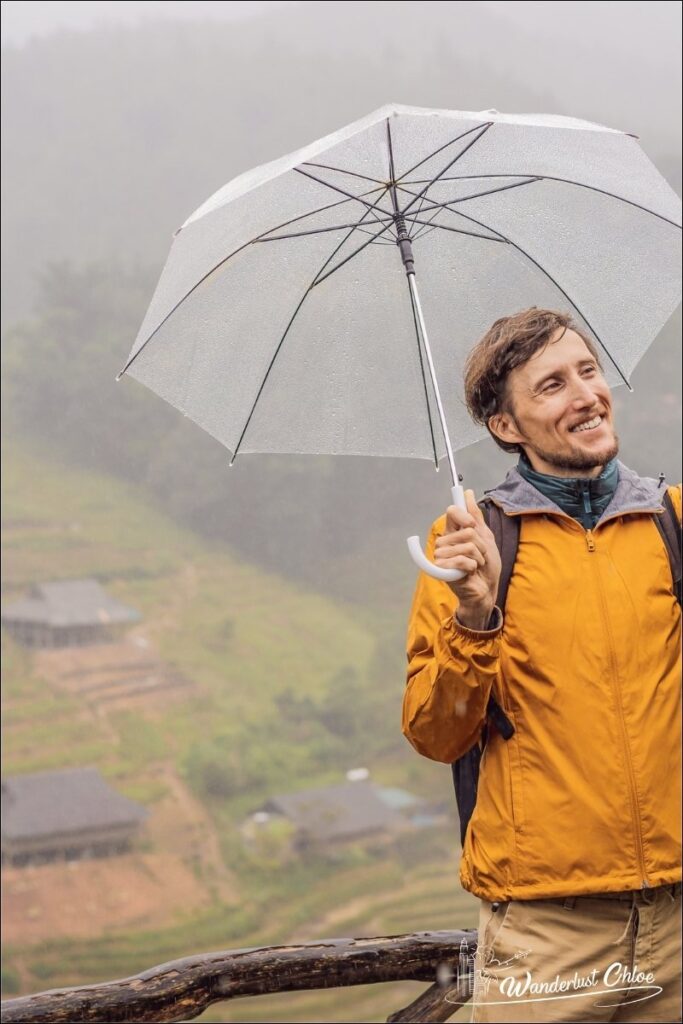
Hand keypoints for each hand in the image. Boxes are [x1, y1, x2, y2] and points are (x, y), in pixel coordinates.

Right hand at [434, 489, 501, 626]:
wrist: (486, 590)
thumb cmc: (486, 567)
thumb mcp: (486, 537)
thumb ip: (475, 517)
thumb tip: (467, 494)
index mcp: (453, 533)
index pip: (452, 512)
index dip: (464, 515)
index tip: (472, 524)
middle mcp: (444, 543)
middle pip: (467, 531)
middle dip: (481, 545)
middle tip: (480, 556)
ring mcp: (442, 557)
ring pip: (467, 546)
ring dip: (479, 558)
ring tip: (476, 566)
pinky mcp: (443, 570)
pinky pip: (463, 560)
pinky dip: (473, 566)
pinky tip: (471, 572)